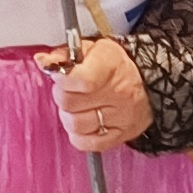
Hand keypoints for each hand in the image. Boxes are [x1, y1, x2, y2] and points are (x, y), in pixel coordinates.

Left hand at [44, 36, 152, 153]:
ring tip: (76, 107)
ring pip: (75, 124)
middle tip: (68, 89)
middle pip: (70, 103)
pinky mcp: (118, 137)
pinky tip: (83, 122)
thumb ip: (65, 55)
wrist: (149, 86)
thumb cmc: (116, 67)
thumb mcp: (93, 50)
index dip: (62, 79)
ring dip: (68, 115)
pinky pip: (86, 143)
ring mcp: (119, 118)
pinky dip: (78, 135)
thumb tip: (43, 61)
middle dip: (62, 95)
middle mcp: (118, 94)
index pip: (81, 80)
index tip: (60, 75)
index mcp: (111, 66)